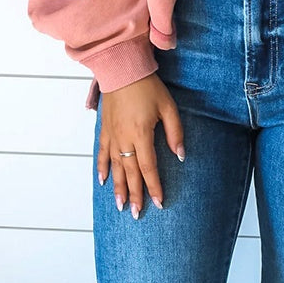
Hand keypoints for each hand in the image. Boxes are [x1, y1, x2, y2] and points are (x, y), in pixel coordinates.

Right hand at [96, 75, 184, 217]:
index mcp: (141, 134)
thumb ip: (175, 133)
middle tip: (136, 214)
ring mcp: (112, 135)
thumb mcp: (168, 107)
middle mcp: (124, 139)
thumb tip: (181, 156)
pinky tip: (104, 181)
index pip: (149, 168)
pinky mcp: (105, 129)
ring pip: (115, 168)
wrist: (122, 68)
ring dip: (118, 188)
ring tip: (120, 206)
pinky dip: (103, 168)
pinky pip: (102, 153)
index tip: (159, 203)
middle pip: (130, 173)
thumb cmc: (147, 87)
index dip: (154, 187)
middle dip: (134, 195)